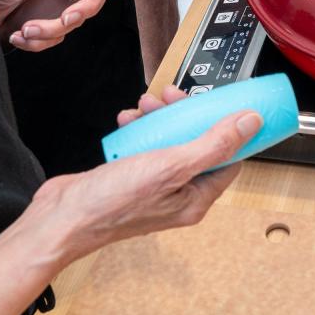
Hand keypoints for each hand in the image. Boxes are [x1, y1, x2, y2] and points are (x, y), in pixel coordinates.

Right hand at [31, 86, 260, 258]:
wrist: (62, 218)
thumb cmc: (113, 204)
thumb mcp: (171, 165)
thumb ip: (214, 143)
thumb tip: (251, 123)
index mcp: (196, 198)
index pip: (229, 158)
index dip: (230, 127)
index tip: (226, 102)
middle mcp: (178, 193)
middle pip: (198, 143)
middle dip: (187, 114)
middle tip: (174, 97)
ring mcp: (154, 185)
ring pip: (169, 139)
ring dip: (160, 117)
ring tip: (145, 106)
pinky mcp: (132, 176)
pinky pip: (145, 144)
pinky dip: (139, 127)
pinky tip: (128, 120)